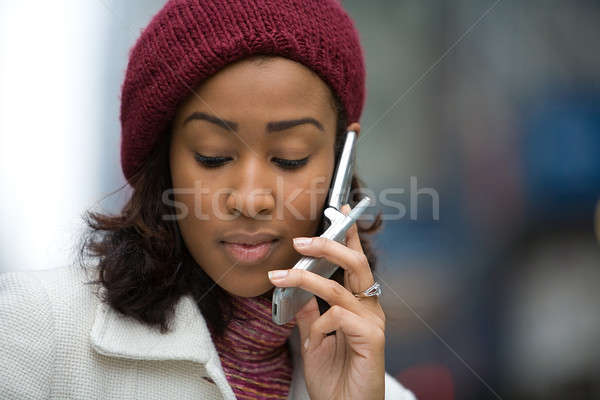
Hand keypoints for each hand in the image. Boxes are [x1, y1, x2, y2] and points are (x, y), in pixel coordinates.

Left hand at [268, 204, 385, 399]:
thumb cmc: (334, 377)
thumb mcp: (313, 339)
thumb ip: (308, 313)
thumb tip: (295, 289)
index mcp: (357, 305)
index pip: (354, 263)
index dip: (349, 235)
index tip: (340, 209)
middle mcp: (369, 309)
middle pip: (356, 264)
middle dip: (330, 245)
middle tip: (302, 239)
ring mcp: (373, 323)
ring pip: (340, 287)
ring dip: (307, 279)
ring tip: (281, 276)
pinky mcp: (372, 339)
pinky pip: (340, 317)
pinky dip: (321, 323)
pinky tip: (315, 338)